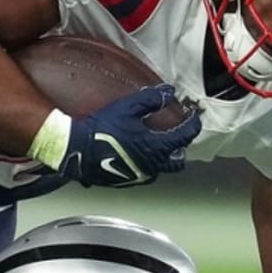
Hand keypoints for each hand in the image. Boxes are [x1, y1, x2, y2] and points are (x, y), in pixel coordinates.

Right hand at [45, 86, 201, 187]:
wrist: (78, 150)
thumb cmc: (102, 129)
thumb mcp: (128, 108)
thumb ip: (150, 99)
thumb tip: (168, 92)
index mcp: (157, 147)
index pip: (185, 137)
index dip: (193, 125)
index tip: (194, 118)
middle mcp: (153, 165)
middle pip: (177, 162)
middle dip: (180, 150)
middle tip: (176, 137)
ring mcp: (141, 175)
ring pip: (160, 169)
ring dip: (162, 157)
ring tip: (155, 145)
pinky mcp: (128, 181)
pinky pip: (144, 173)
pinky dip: (146, 163)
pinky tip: (137, 153)